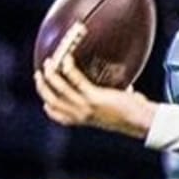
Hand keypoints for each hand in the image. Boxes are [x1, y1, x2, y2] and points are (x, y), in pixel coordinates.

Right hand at [33, 54, 156, 138]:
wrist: (139, 120)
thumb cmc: (133, 114)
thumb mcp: (117, 107)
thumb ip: (115, 99)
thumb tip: (128, 86)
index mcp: (83, 119)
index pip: (59, 117)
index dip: (48, 108)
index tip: (44, 100)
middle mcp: (80, 115)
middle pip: (52, 102)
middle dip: (42, 88)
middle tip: (39, 74)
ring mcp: (86, 107)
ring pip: (59, 91)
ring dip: (50, 76)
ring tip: (48, 63)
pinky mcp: (94, 98)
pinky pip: (75, 80)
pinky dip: (67, 68)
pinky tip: (65, 59)